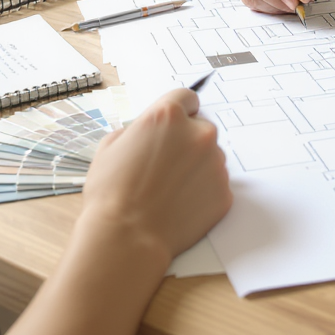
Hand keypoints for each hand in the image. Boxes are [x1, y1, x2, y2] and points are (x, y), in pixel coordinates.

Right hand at [78, 88, 231, 264]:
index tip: (177, 122)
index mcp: (168, 116)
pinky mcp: (224, 192)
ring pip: (210, 157)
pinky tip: (180, 204)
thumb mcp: (110, 146)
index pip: (188, 97)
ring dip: (196, 167)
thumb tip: (146, 132)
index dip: (180, 111)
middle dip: (187, 142)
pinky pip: (216, 184)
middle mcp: (198, 134)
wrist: (126, 237)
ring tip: (169, 189)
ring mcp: (216, 164)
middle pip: (201, 128)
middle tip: (166, 165)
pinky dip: (203, 191)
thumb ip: (136, 130)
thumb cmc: (112, 194)